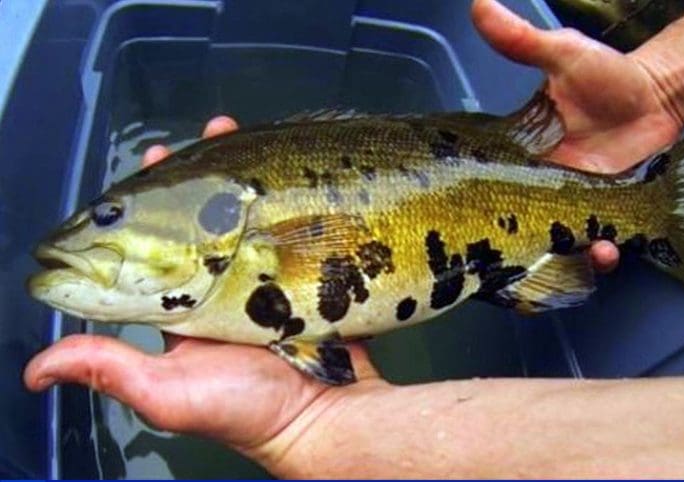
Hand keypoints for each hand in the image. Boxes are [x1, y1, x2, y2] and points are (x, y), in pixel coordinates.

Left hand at [24, 117, 385, 473]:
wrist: (326, 414)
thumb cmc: (248, 410)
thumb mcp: (168, 392)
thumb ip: (109, 368)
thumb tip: (36, 369)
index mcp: (179, 312)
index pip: (151, 247)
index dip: (145, 205)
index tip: (147, 163)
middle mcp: (217, 292)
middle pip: (200, 222)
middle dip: (193, 175)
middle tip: (193, 141)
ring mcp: (261, 283)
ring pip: (245, 217)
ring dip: (236, 174)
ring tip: (229, 133)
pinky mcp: (300, 280)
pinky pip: (288, 229)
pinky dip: (283, 195)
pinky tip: (279, 167)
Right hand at [472, 0, 683, 271]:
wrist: (657, 94)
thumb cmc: (608, 74)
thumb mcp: (564, 54)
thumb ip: (522, 40)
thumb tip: (479, 4)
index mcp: (520, 152)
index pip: (488, 184)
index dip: (477, 207)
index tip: (465, 224)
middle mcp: (540, 184)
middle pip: (518, 225)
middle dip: (519, 248)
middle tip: (521, 257)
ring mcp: (572, 203)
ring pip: (559, 241)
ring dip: (568, 256)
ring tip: (586, 253)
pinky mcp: (604, 213)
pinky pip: (596, 241)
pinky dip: (600, 253)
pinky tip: (608, 252)